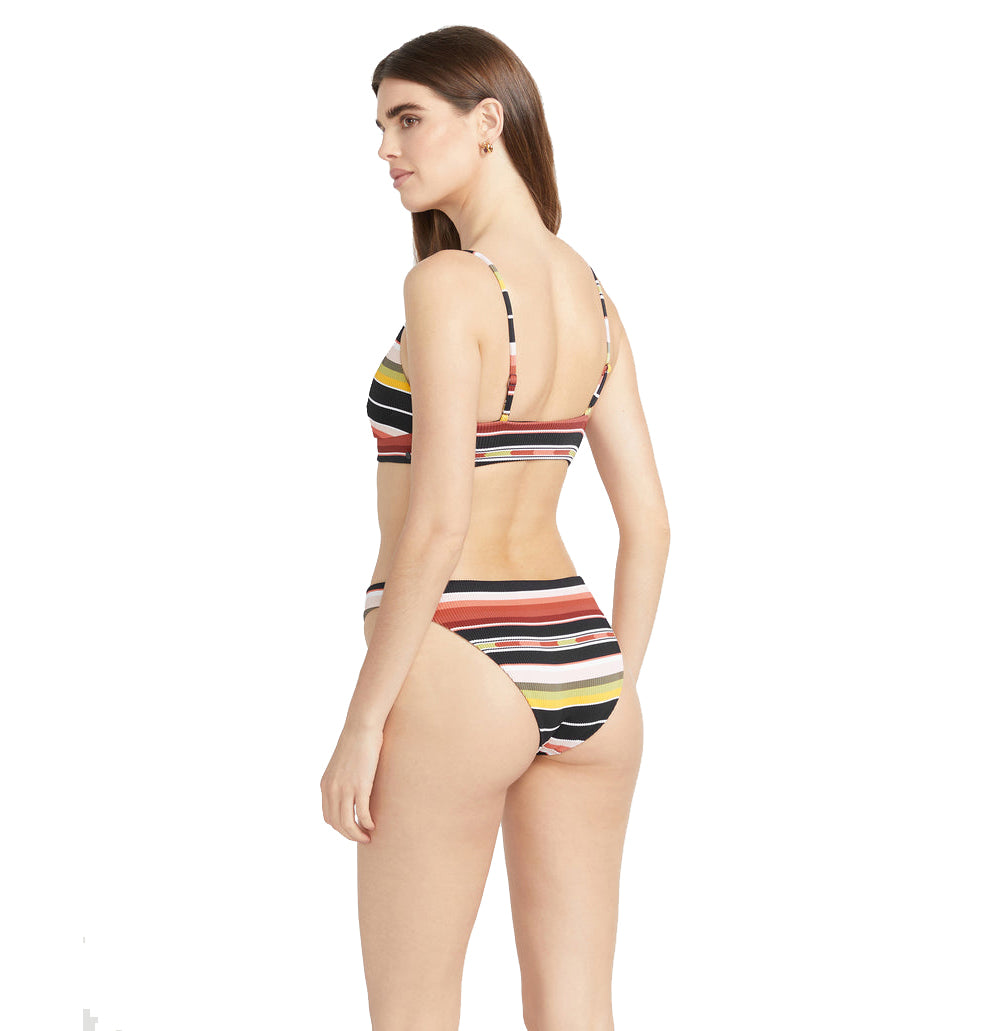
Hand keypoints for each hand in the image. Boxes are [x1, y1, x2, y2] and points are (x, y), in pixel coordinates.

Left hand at [320, 718, 382, 843]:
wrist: (361, 727)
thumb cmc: (355, 742)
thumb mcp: (341, 765)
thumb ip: (341, 779)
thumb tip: (350, 790)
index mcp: (325, 785)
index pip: (328, 817)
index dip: (340, 827)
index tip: (353, 830)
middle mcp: (331, 789)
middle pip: (337, 823)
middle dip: (349, 835)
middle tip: (363, 838)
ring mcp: (345, 788)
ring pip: (347, 823)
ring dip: (357, 834)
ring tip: (368, 837)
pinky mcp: (360, 785)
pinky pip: (362, 812)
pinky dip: (367, 823)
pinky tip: (374, 824)